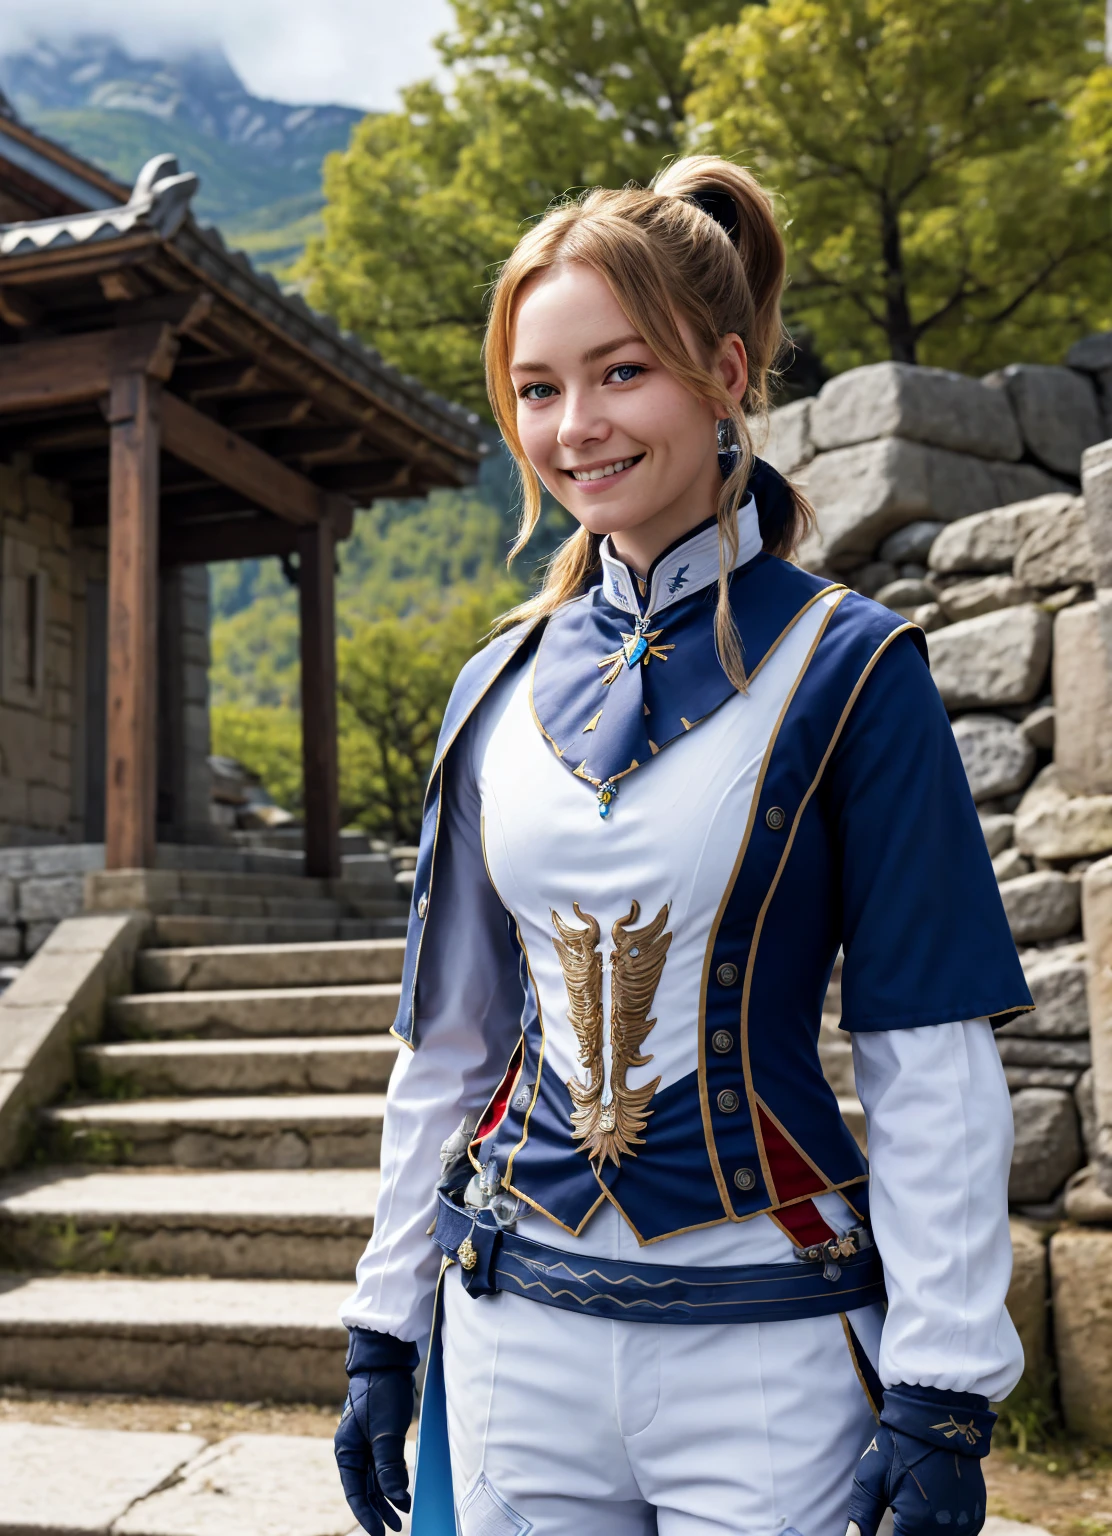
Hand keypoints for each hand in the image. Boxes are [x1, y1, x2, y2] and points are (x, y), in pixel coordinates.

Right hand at [335, 1329, 418, 1535]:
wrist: (387, 1361)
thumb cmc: (381, 1392)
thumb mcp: (385, 1431)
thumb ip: (389, 1466)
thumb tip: (397, 1498)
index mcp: (346, 1450)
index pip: (354, 1492)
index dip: (366, 1515)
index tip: (381, 1533)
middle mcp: (353, 1450)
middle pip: (364, 1488)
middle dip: (378, 1510)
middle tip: (395, 1529)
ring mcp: (366, 1443)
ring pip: (374, 1479)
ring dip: (387, 1497)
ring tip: (402, 1516)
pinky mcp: (379, 1436)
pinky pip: (383, 1466)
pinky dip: (393, 1480)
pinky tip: (404, 1490)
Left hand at [847, 1383, 994, 1535]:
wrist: (937, 1417)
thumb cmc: (899, 1445)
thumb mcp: (871, 1477)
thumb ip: (862, 1516)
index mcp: (918, 1524)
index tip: (888, 1522)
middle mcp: (947, 1530)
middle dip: (907, 1532)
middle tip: (899, 1512)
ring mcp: (966, 1524)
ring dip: (923, 1531)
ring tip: (914, 1504)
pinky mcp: (977, 1516)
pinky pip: (957, 1533)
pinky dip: (942, 1528)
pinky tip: (930, 1509)